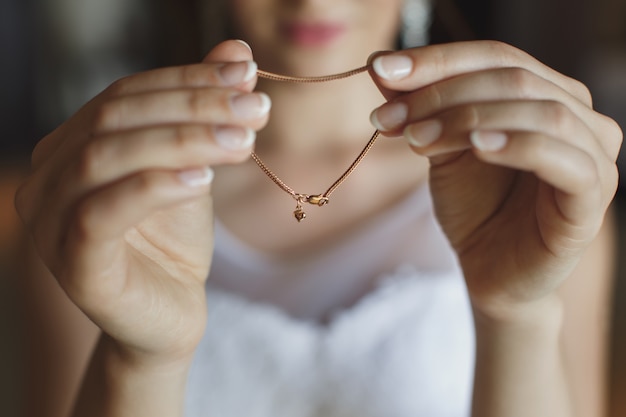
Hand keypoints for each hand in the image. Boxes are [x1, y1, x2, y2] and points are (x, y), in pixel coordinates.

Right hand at [14, 40, 269, 361]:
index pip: (125, 94)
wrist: (172, 311)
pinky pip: (102, 214)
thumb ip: (204, 111)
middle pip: (115, 119)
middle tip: (256, 108)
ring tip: (242, 142)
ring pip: (106, 158)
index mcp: (71, 146)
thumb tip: (236, 51)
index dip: (187, 79)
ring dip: (182, 141)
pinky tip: (202, 178)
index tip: (247, 75)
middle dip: (193, 107)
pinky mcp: (73, 266)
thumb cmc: (175, 238)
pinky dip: (154, 186)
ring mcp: (52, 222)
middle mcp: (48, 178)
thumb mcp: (194, 164)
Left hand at [369, 41, 621, 317]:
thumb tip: (379, 65)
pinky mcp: (592, 196)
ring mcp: (594, 155)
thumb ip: (422, 106)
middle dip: (443, 93)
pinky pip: (565, 160)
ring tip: (417, 138)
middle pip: (515, 78)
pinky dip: (518, 145)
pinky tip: (476, 147)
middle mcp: (580, 115)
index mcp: (547, 94)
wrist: (490, 271)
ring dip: (468, 119)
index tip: (380, 70)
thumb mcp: (441, 146)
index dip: (438, 59)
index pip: (496, 57)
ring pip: (540, 112)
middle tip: (390, 117)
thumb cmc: (474, 207)